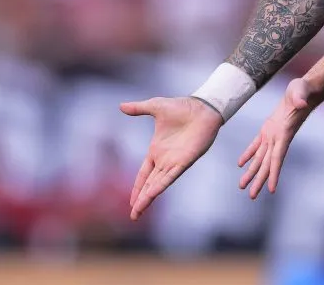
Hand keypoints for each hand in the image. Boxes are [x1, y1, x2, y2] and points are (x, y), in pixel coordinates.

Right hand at [121, 96, 223, 219]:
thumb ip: (138, 109)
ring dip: (147, 198)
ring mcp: (174, 162)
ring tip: (137, 212)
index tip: (131, 201)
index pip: (144, 174)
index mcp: (156, 151)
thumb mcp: (156, 107)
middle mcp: (165, 160)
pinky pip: (170, 176)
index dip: (137, 188)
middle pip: (149, 184)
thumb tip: (120, 106)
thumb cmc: (182, 107)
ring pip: (157, 184)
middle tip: (133, 216)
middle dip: (141, 200)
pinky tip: (152, 195)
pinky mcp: (185, 160)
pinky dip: (160, 186)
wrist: (203, 107)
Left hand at [237, 77, 317, 198]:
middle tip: (251, 196)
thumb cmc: (304, 89)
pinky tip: (241, 164)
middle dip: (259, 180)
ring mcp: (273, 134)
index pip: (278, 157)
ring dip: (252, 171)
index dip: (274, 173)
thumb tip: (301, 102)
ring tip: (243, 186)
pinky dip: (249, 154)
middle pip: (267, 163)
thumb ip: (301, 97)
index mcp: (284, 133)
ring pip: (260, 157)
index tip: (271, 190)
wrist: (305, 89)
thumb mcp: (301, 90)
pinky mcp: (268, 128)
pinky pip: (257, 144)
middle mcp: (278, 138)